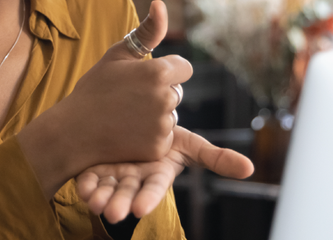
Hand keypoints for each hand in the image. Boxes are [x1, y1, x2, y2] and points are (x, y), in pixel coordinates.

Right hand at [17, 0, 190, 198]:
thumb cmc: (95, 88)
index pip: (184, 68)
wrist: (73, 131)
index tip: (144, 77)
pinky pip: (164, 137)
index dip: (166, 71)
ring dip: (156, 115)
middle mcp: (165, 98)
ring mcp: (162, 125)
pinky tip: (128, 132)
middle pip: (178, 92)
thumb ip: (147, 31)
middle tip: (129, 98)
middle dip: (160, 93)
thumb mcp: (118, 55)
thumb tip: (161, 3)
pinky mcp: (158, 148)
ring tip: (126, 115)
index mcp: (159, 72)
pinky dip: (150, 136)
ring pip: (171, 115)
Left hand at [76, 126, 254, 222]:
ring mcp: (115, 174)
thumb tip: (250, 169)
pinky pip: (89, 178)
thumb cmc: (165, 135)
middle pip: (128, 193)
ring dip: (101, 198)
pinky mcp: (96, 168)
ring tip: (95, 203)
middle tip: (112, 213)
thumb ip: (216, 158)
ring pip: (108, 190)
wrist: (134, 119)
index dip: (148, 198)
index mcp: (158, 172)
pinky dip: (86, 184)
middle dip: (121, 204)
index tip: (140, 211)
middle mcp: (136, 177)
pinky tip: (83, 187)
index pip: (155, 187)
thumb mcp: (189, 144)